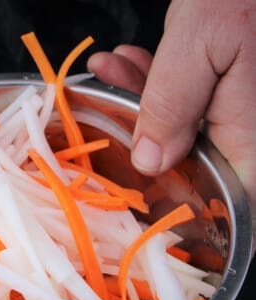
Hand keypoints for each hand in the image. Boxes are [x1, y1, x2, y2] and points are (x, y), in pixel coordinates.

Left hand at [87, 0, 255, 217]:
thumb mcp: (201, 42)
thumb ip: (174, 105)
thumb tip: (150, 161)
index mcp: (249, 132)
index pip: (227, 197)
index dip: (187, 206)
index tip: (142, 195)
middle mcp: (245, 128)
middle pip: (191, 161)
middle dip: (143, 136)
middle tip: (109, 108)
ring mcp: (232, 110)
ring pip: (182, 127)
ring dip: (141, 101)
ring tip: (113, 70)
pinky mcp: (220, 89)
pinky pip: (185, 99)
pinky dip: (154, 83)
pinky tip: (128, 63)